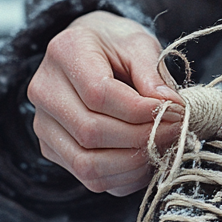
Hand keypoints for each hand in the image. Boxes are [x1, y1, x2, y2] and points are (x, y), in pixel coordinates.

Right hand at [28, 11, 181, 196]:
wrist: (90, 50)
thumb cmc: (115, 44)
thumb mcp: (138, 44)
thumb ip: (152, 74)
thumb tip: (171, 107)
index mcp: (64, 53)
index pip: (99, 94)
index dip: (141, 110)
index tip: (175, 110)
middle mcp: (44, 91)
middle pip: (91, 132)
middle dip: (142, 137)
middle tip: (177, 130)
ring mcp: (44, 124)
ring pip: (87, 164)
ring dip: (134, 163)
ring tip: (164, 146)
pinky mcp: (52, 149)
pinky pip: (90, 178)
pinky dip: (125, 177)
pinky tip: (146, 159)